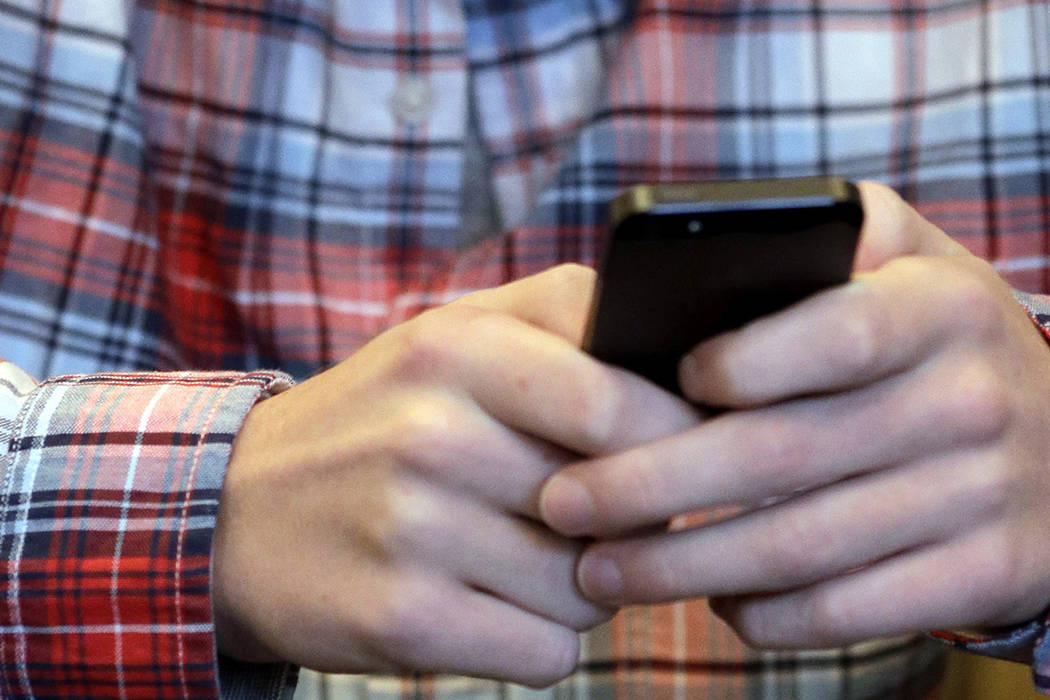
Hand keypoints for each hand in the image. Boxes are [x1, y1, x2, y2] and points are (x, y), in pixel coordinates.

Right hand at [211, 264, 699, 685]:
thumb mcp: (454, 334)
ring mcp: (411, 530)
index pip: (620, 400)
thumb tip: (681, 362)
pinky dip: (537, 638)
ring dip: (580, 585)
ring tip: (522, 556)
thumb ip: (564, 317)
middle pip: (618, 503)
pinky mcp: (400, 619)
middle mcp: (431, 435)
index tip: (679, 452)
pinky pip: (546, 653)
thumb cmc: (378, 418)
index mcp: (455, 348)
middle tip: (596, 510)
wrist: (237, 512)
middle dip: (630, 517)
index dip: (674, 437)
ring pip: (590, 589)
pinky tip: (490, 603)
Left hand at [540, 183, 1049, 648]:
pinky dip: (765, 614)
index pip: (834, 333)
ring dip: (682, 566)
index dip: (739, 364)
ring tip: (600, 569)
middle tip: (562, 504)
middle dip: (651, 488)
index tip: (651, 387)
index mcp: (940, 308)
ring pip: (801, 546)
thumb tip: (700, 248)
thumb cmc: (942, 345)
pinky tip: (711, 601)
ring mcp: (984, 496)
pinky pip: (848, 608)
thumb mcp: (912, 264)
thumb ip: (828, 234)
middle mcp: (970, 400)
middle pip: (782, 455)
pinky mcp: (984, 574)